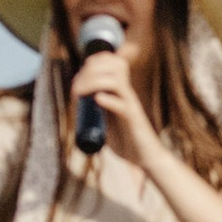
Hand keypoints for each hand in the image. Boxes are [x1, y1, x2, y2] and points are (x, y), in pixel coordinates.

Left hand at [70, 46, 153, 169]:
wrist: (145, 158)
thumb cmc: (126, 140)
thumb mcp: (108, 120)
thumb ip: (98, 110)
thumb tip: (78, 108)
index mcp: (121, 91)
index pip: (112, 62)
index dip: (93, 62)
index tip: (78, 78)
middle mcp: (127, 94)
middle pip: (113, 66)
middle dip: (89, 71)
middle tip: (75, 89)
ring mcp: (131, 105)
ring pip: (116, 82)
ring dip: (93, 82)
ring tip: (80, 94)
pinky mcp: (133, 120)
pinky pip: (122, 106)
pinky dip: (108, 100)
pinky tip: (98, 100)